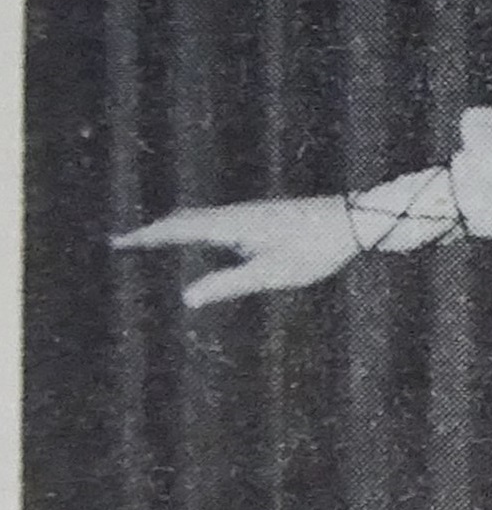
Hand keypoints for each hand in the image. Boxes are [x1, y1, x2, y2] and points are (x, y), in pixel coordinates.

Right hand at [111, 195, 359, 306]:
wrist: (356, 219)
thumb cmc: (317, 248)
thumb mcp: (272, 273)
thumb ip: (228, 284)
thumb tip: (186, 297)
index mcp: (231, 224)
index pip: (177, 230)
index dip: (146, 237)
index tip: (118, 242)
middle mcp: (235, 213)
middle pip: (184, 219)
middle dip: (154, 231)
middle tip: (126, 242)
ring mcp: (250, 211)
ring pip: (201, 217)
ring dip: (174, 227)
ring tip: (153, 239)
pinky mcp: (264, 215)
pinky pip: (218, 218)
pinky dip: (196, 225)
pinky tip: (202, 236)